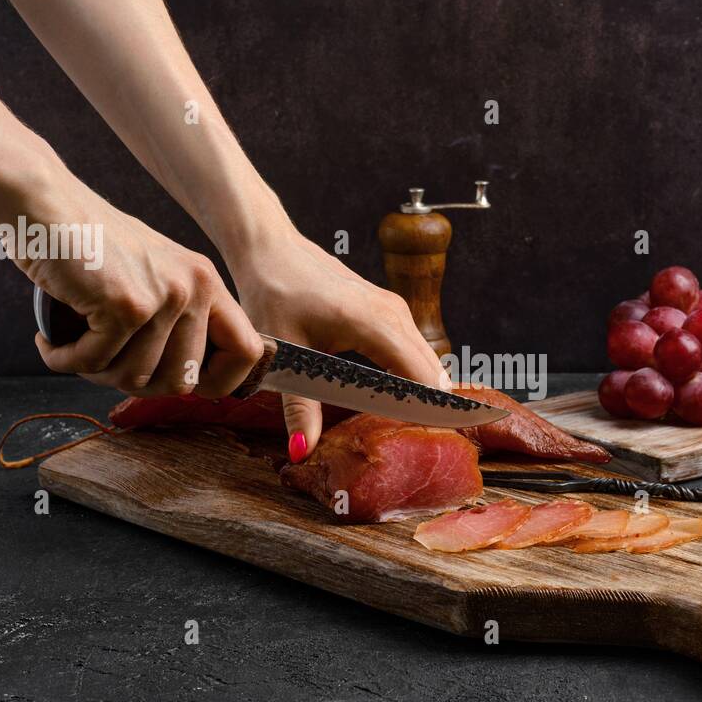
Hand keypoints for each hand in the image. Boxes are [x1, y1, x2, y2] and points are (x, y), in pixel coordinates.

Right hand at [13, 187, 263, 398]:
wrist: (42, 205)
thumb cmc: (88, 247)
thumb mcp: (152, 277)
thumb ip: (175, 322)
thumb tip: (187, 385)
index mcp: (207, 283)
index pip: (246, 352)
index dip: (219, 382)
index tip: (182, 384)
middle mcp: (195, 287)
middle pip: (181, 382)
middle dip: (133, 383)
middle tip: (101, 360)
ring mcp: (164, 296)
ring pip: (134, 378)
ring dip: (94, 372)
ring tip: (73, 344)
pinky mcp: (126, 305)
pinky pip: (95, 363)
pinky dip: (64, 360)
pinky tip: (50, 341)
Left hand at [225, 221, 448, 457]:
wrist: (271, 250)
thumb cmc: (274, 294)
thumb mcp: (285, 356)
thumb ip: (299, 408)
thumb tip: (302, 450)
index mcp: (374, 324)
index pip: (421, 376)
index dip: (428, 410)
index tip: (429, 440)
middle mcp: (394, 314)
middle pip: (430, 371)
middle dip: (428, 406)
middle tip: (419, 442)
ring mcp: (395, 309)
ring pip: (425, 359)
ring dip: (422, 390)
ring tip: (411, 425)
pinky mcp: (389, 309)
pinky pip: (414, 347)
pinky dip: (412, 373)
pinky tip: (398, 396)